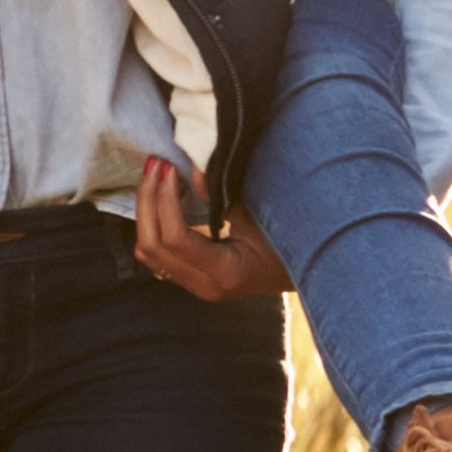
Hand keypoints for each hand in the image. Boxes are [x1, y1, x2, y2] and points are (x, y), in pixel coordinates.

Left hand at [132, 157, 287, 298]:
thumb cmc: (292, 242)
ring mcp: (195, 287)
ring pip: (147, 252)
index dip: (165, 200)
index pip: (176, 238)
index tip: (170, 168)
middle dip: (147, 201)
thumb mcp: (262, 216)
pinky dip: (153, 223)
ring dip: (145, 211)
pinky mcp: (191, 280)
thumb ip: (224, 196)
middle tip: (155, 164)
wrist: (306, 273)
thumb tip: (193, 169)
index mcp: (225, 273)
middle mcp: (205, 286)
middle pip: (152, 246)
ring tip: (157, 176)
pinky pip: (157, 254)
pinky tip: (162, 196)